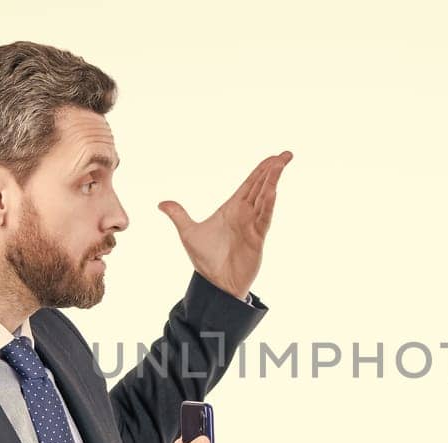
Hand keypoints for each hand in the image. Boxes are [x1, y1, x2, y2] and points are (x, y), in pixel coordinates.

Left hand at [158, 150, 293, 299]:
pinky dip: (268, 204)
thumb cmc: (206, 261)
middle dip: (273, 169)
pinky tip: (273, 191)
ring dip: (273, 181)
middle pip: (261, 186)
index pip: (250, 184)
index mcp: (232, 209)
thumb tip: (161, 203)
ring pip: (265, 198)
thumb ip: (178, 215)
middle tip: (286, 154)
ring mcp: (252, 225)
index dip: (261, 170)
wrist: (215, 284)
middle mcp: (245, 214)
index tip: (273, 158)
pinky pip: (264, 218)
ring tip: (282, 164)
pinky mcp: (257, 239)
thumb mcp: (188, 233)